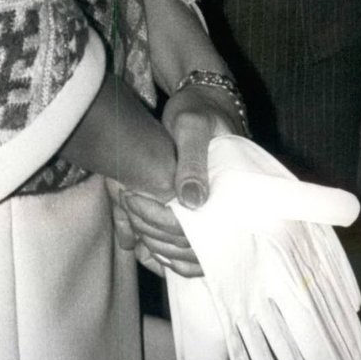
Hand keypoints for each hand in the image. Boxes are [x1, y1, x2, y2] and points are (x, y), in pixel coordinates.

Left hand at [111, 81, 244, 278]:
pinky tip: (146, 245)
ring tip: (131, 219)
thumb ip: (192, 159)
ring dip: (156, 245)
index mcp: (234, 191)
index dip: (159, 220)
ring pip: (190, 255)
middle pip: (190, 246)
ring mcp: (220, 219)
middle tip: (126, 206)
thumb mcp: (192, 125)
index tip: (131, 199)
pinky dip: (168, 255)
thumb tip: (192, 202)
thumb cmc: (199, 110)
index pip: (196, 228)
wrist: (205, 103)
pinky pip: (193, 253)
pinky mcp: (209, 220)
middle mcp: (230, 212)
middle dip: (152, 232)